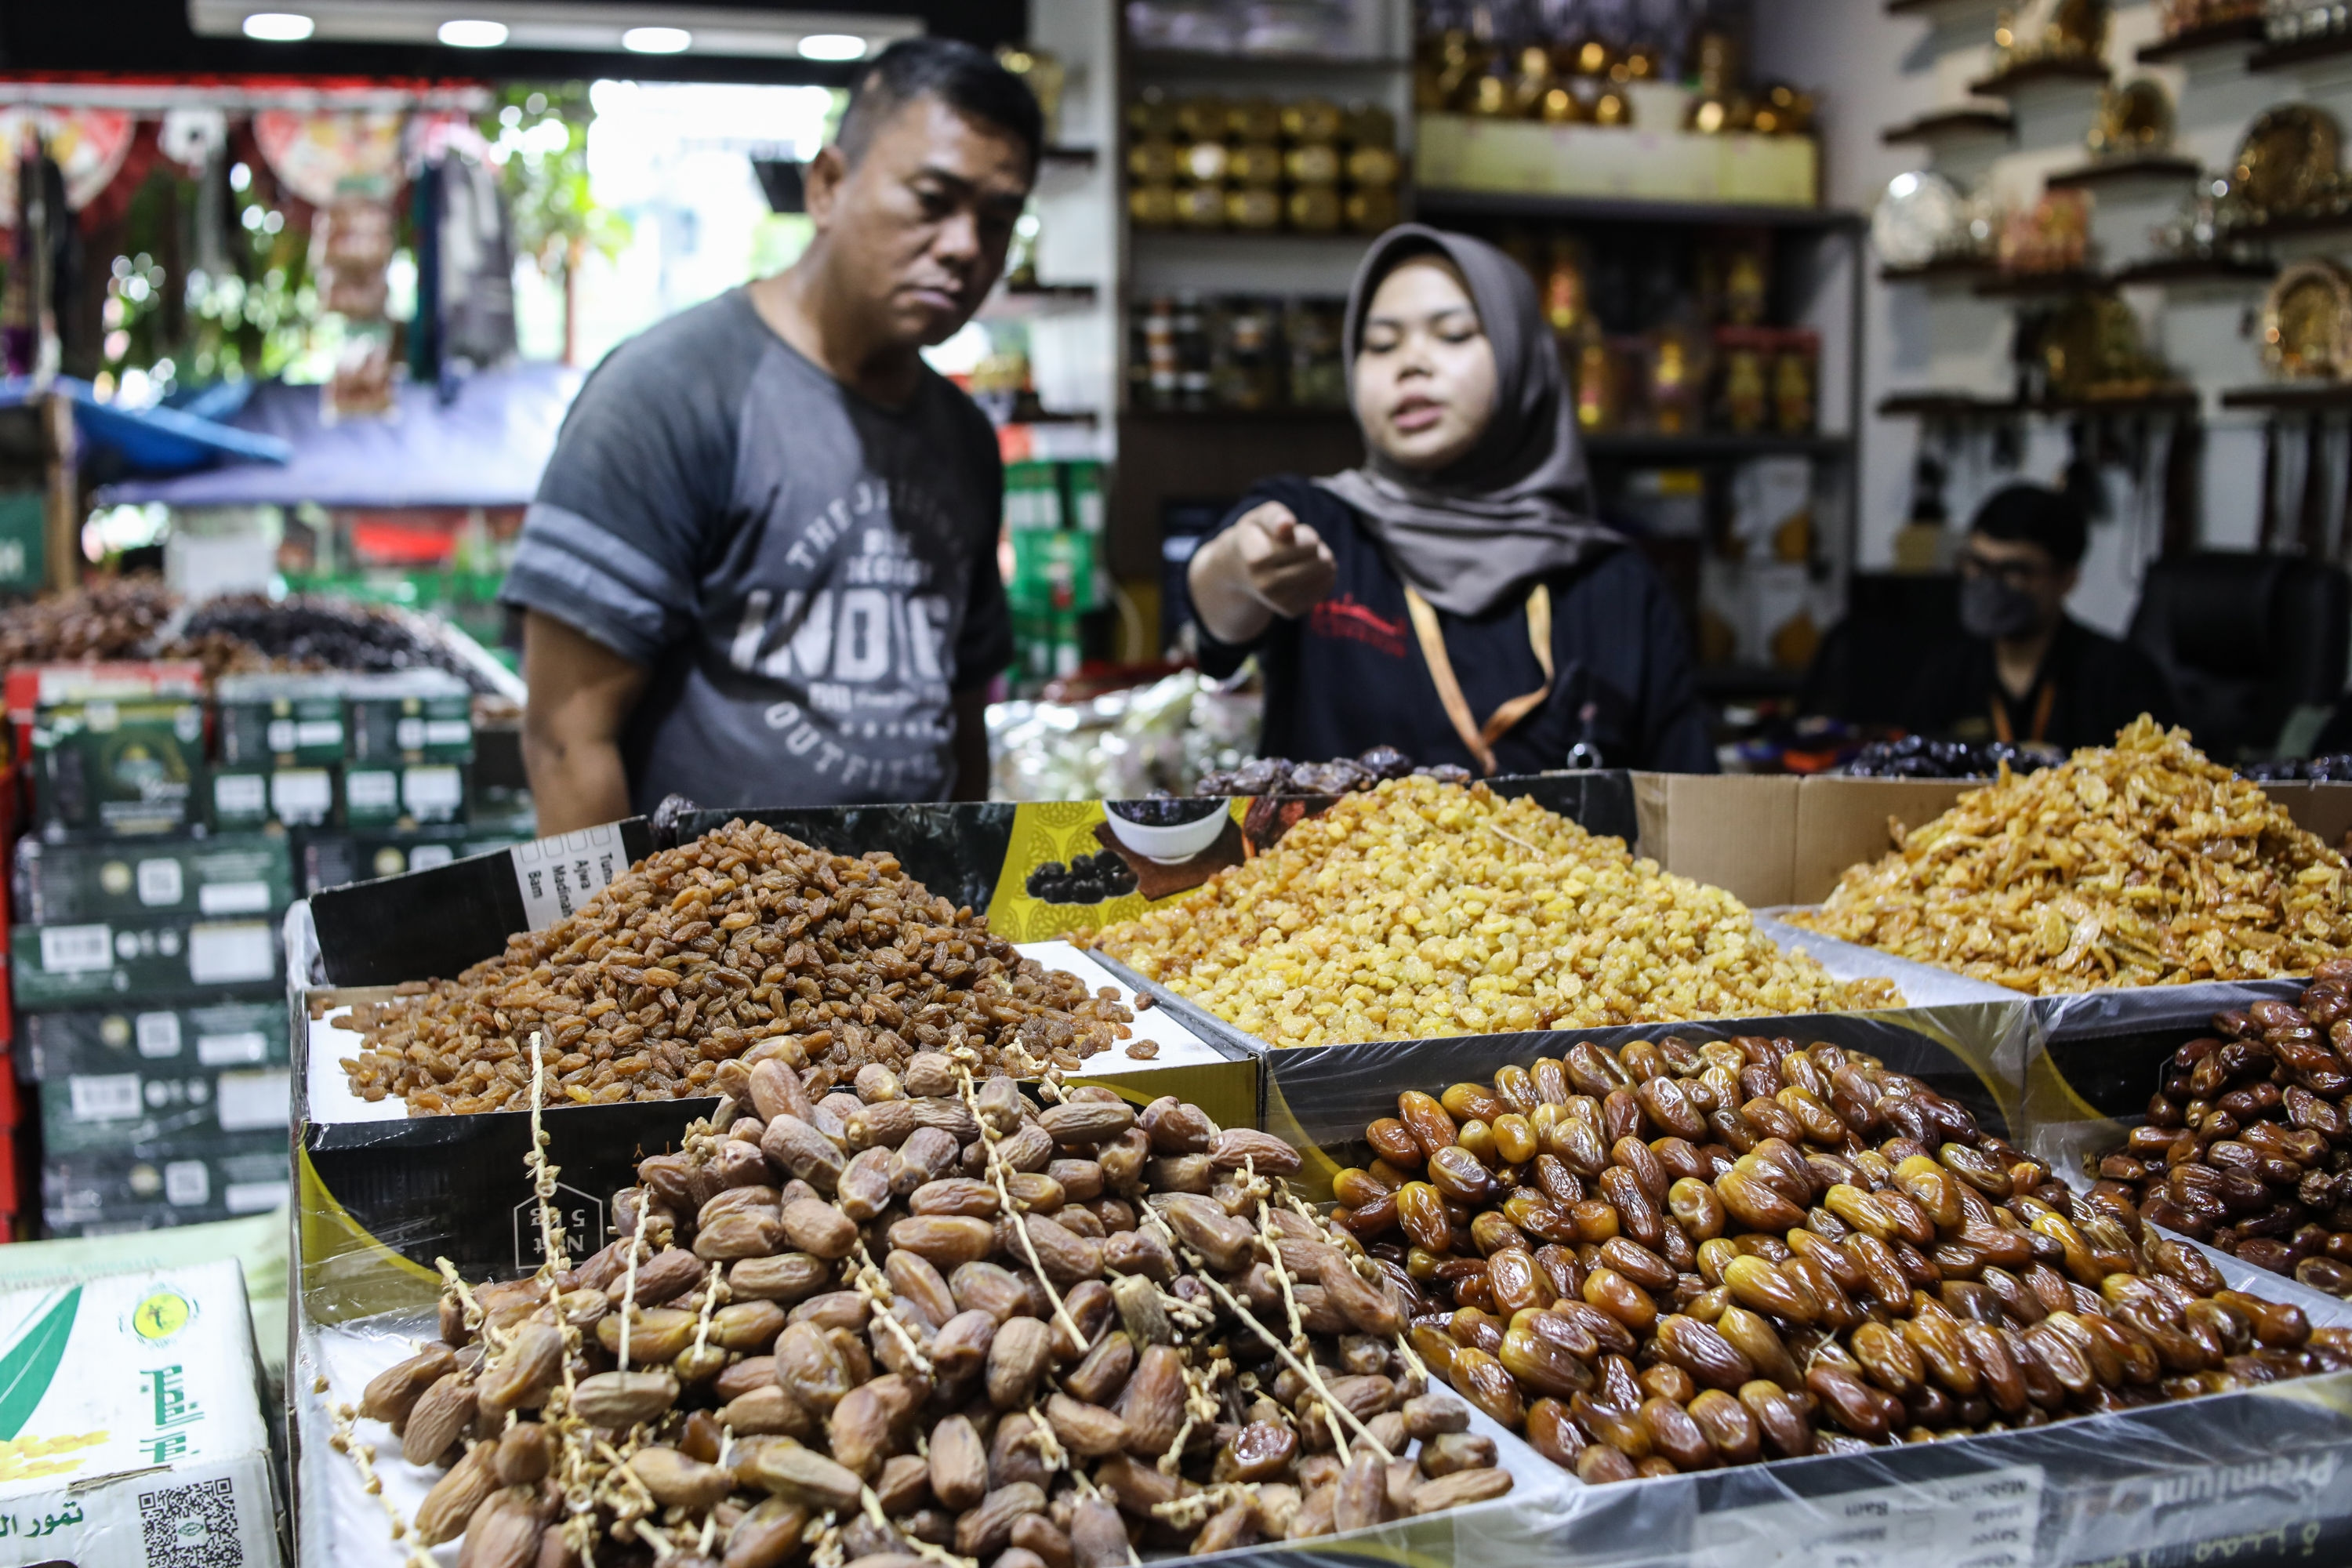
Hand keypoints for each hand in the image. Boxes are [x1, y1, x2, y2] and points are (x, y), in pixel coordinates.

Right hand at [1230, 502, 1337, 618]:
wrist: (1239, 572)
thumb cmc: (1255, 537)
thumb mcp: (1258, 519)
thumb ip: (1273, 516)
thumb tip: (1287, 524)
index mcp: (1254, 559)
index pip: (1296, 544)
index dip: (1297, 532)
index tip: (1286, 528)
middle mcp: (1265, 584)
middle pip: (1312, 550)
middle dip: (1310, 539)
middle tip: (1296, 540)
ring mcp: (1279, 600)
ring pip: (1325, 567)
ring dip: (1321, 554)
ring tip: (1303, 553)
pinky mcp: (1292, 610)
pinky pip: (1326, 583)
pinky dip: (1324, 572)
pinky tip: (1306, 568)